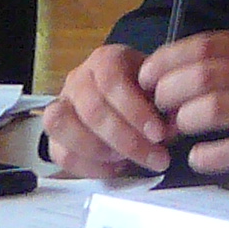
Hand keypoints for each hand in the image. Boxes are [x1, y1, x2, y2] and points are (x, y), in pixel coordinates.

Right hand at [45, 43, 172, 178]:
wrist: (125, 95)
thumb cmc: (142, 91)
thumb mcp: (160, 89)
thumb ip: (168, 105)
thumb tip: (172, 127)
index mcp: (106, 59)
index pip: (112, 81)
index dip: (135, 111)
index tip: (158, 134)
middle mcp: (79, 78)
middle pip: (92, 109)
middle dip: (127, 140)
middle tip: (154, 157)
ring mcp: (63, 104)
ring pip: (63, 126)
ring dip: (100, 152)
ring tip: (129, 160)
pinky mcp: (56, 133)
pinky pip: (61, 153)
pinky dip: (89, 167)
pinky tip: (115, 167)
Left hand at [140, 32, 228, 205]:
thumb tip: (172, 78)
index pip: (203, 45)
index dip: (166, 60)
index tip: (145, 78)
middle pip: (203, 74)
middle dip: (169, 92)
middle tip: (156, 111)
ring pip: (216, 106)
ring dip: (186, 120)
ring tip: (175, 132)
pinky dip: (209, 155)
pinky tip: (198, 159)